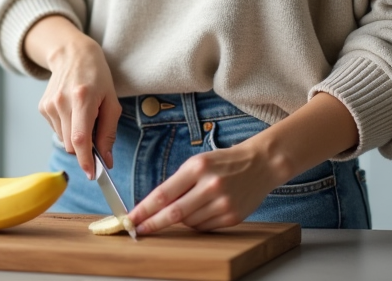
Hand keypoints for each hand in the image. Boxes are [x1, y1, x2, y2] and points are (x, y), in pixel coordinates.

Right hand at [24, 15, 121, 180]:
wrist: (72, 54)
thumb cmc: (97, 76)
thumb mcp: (112, 101)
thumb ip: (109, 132)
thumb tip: (106, 160)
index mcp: (83, 99)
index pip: (81, 138)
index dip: (86, 160)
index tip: (93, 174)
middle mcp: (62, 102)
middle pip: (72, 144)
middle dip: (85, 150)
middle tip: (97, 140)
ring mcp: (49, 105)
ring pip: (64, 140)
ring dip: (76, 138)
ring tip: (84, 117)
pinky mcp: (42, 107)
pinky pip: (57, 130)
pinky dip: (67, 129)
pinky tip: (72, 112)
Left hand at [127, 142, 279, 233]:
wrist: (260, 164)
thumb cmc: (223, 162)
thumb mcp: (197, 163)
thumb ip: (178, 183)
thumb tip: (155, 207)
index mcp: (198, 168)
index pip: (164, 193)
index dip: (144, 209)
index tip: (131, 218)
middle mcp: (211, 186)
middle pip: (174, 213)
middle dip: (153, 223)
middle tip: (139, 230)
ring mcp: (223, 203)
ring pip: (189, 222)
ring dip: (180, 220)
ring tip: (188, 205)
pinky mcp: (233, 217)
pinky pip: (204, 227)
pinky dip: (196, 223)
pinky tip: (202, 210)